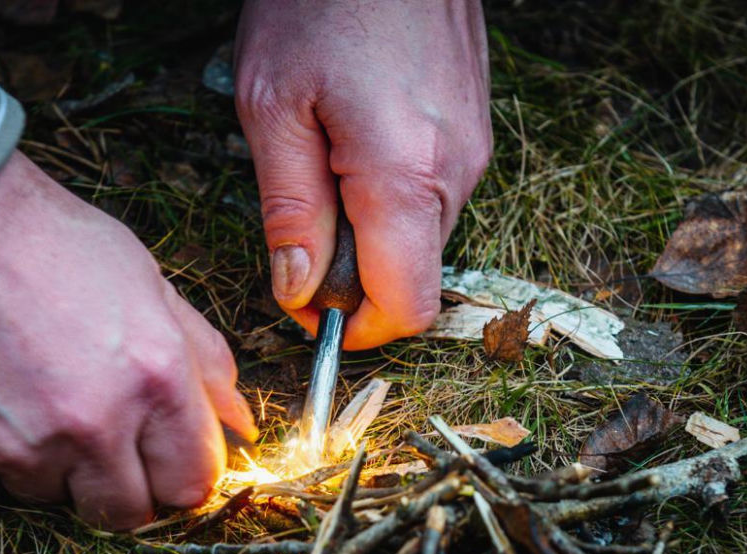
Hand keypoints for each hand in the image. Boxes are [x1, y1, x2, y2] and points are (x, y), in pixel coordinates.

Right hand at [0, 151, 255, 528]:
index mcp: (154, 379)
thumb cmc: (50, 241)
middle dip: (128, 485)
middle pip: (129, 513)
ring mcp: (21, 445)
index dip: (183, 474)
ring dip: (59, 465)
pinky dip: (0, 447)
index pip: (193, 484)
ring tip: (40, 394)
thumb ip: (205, 361)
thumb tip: (241, 422)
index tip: (169, 461)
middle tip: (109, 441)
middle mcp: (92, 425)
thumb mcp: (150, 285)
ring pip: (57, 496)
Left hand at [234, 0, 491, 348]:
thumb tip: (299, 292)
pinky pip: (432, 198)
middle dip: (355, 279)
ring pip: (422, 239)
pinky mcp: (472, 132)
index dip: (357, 329)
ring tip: (325, 167)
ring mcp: (473, 151)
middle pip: (412, 277)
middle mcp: (456, 174)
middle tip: (301, 226)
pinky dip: (390, 200)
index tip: (312, 310)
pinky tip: (355, 145)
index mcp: (404, 178)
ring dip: (370, 235)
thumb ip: (290, 213)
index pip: (405, 306)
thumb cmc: (318, 0)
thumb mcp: (273, 108)